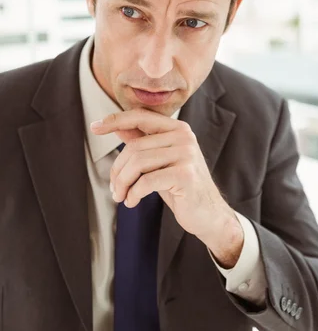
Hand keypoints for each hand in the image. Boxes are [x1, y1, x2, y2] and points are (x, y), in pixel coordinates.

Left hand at [90, 110, 242, 254]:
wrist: (209, 214)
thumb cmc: (182, 187)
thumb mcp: (160, 162)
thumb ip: (142, 142)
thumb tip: (117, 126)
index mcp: (179, 129)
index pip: (141, 116)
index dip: (116, 120)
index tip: (95, 127)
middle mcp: (185, 137)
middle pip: (134, 147)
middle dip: (117, 170)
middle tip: (114, 189)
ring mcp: (187, 155)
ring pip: (138, 163)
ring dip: (122, 184)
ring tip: (121, 196)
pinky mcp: (185, 175)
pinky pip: (146, 181)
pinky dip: (133, 194)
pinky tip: (132, 202)